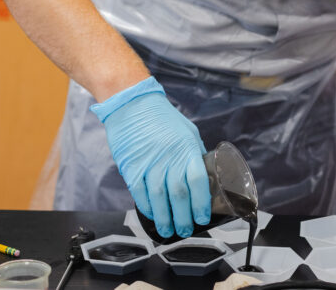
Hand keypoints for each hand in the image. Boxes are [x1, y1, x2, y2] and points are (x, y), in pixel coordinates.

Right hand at [90, 77, 210, 237]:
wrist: (133, 104)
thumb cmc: (162, 117)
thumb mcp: (187, 131)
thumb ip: (194, 154)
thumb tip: (204, 175)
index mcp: (187, 148)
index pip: (198, 181)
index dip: (201, 203)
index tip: (202, 217)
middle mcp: (169, 158)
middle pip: (179, 195)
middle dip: (184, 218)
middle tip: (186, 230)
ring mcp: (149, 163)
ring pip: (159, 199)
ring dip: (164, 218)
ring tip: (169, 230)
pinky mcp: (131, 167)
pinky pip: (140, 193)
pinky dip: (147, 208)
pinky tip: (153, 215)